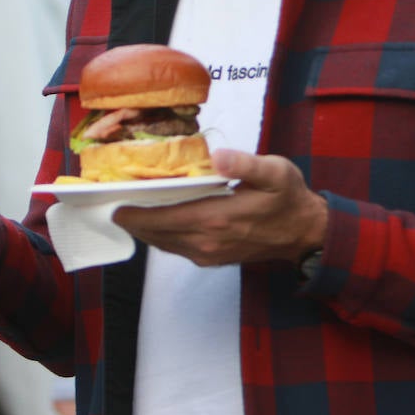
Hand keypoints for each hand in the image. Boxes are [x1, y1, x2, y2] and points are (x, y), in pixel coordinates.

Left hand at [112, 149, 327, 266]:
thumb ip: (245, 164)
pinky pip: (174, 248)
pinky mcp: (211, 258)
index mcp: (215, 219)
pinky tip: (154, 217)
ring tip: (126, 206)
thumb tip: (218, 156)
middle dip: (130, 218)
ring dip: (143, 227)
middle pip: (154, 233)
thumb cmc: (288, 199)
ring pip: (161, 243)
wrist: (305, 233)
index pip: (160, 218)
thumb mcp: (275, 173)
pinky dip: (159, 234)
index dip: (132, 211)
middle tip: (110, 198)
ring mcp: (207, 254)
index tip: (110, 200)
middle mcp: (205, 242)